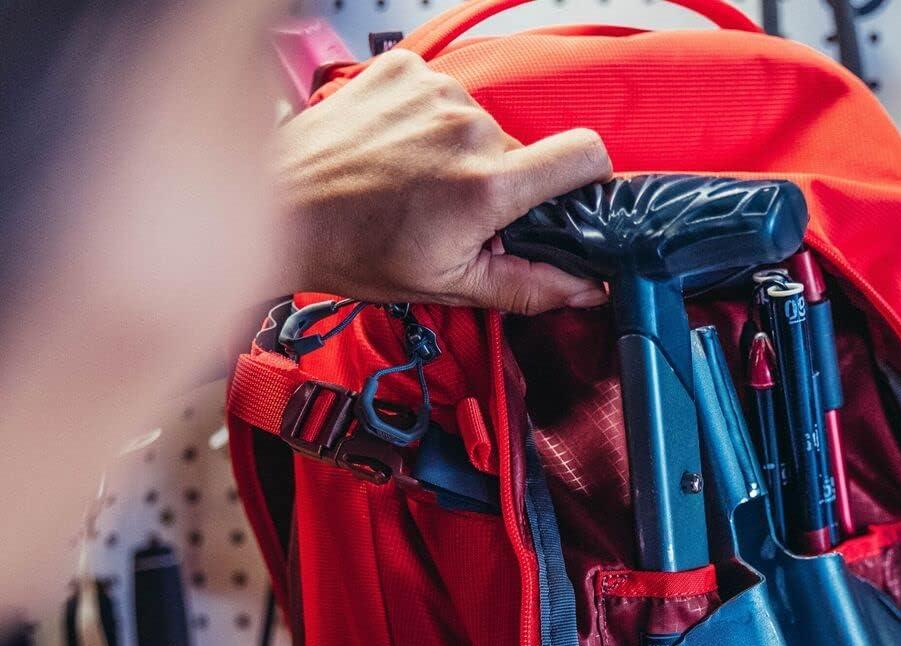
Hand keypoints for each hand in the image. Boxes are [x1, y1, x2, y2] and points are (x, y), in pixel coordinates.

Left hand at [274, 49, 611, 312]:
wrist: (281, 206)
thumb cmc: (353, 249)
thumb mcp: (449, 285)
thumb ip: (529, 287)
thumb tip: (585, 289)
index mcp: (486, 185)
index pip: (584, 154)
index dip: (589, 179)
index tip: (573, 197)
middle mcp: (467, 127)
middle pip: (525, 152)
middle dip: (502, 186)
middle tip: (456, 215)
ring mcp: (435, 91)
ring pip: (484, 128)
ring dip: (464, 156)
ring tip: (418, 184)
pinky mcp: (407, 70)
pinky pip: (446, 99)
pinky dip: (431, 126)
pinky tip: (400, 153)